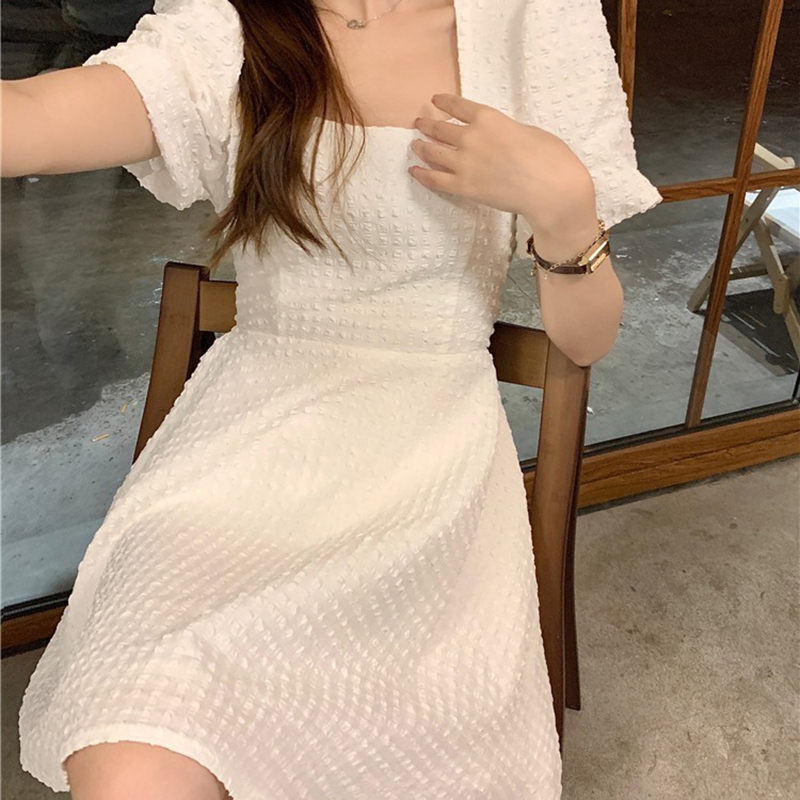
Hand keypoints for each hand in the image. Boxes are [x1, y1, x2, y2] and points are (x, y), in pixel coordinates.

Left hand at [409, 93, 594, 225]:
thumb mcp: (528, 130)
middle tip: (419, 124)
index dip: (444, 102)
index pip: (458, 106)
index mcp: (488, 118)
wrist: (549, 189)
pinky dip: (421, 174)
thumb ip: (505, 131)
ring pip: (433, 152)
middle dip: (427, 125)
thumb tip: (498, 138)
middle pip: (440, 129)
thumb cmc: (549, 158)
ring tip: (415, 145)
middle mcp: (470, 137)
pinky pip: (435, 179)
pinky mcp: (463, 187)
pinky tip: (413, 170)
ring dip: (421, 147)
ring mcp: (463, 163)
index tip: (435, 100)